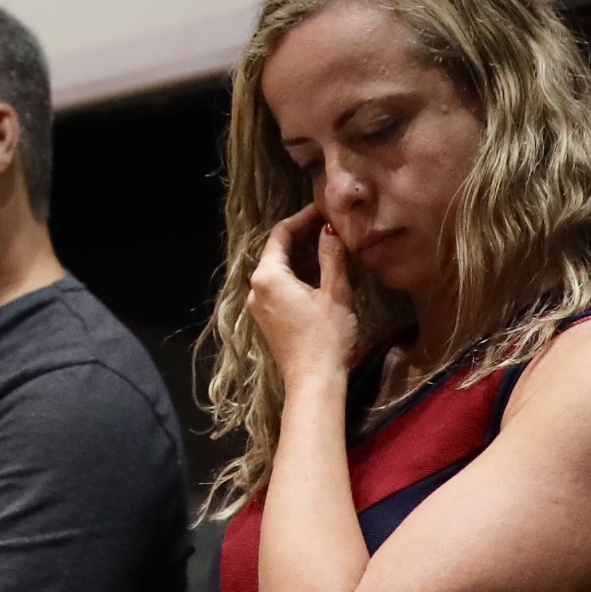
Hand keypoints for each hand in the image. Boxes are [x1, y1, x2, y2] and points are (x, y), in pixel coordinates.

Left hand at [247, 211, 361, 383]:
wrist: (314, 381)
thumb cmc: (326, 336)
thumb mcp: (335, 292)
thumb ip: (331, 256)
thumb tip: (329, 228)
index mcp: (268, 276)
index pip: (281, 234)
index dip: (302, 218)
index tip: (324, 210)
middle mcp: (256, 288)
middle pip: (278, 251)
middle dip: (303, 236)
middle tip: (330, 225)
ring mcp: (259, 305)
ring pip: (279, 270)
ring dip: (302, 256)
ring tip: (330, 245)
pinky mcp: (268, 319)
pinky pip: (280, 287)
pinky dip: (298, 275)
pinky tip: (320, 273)